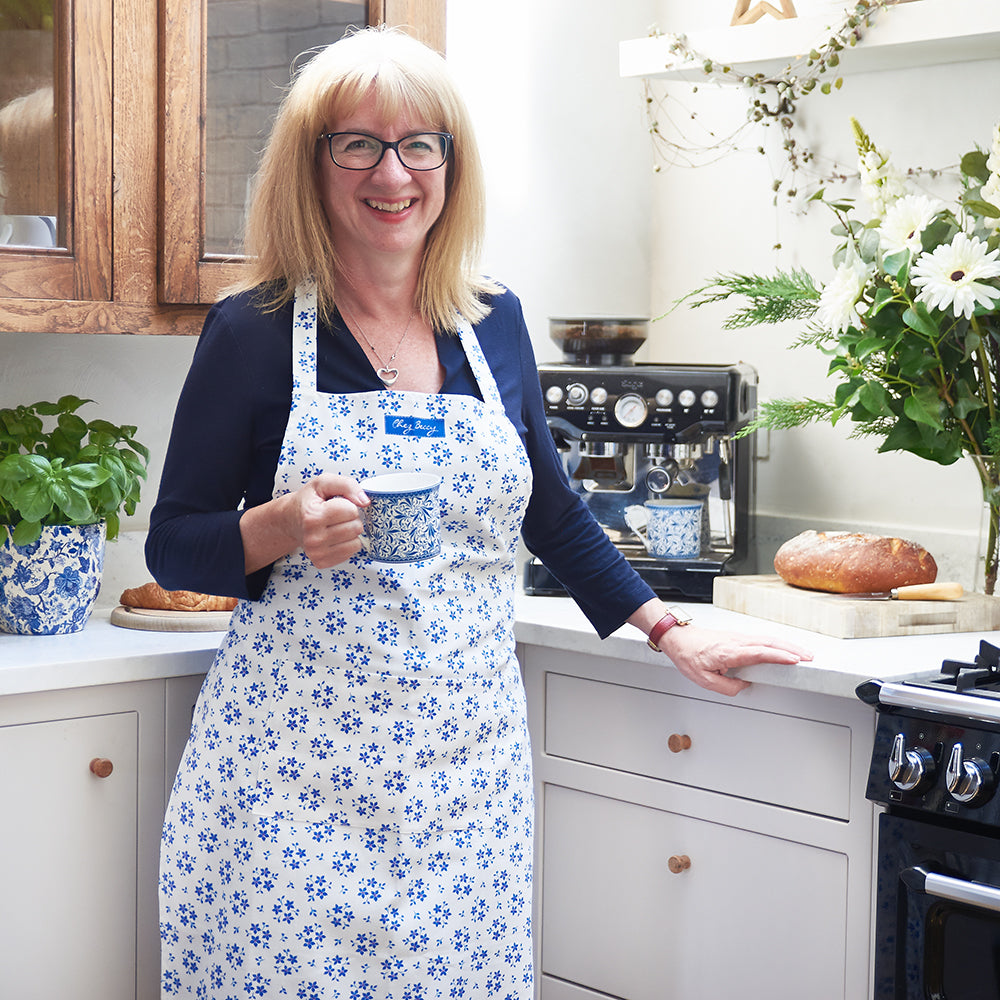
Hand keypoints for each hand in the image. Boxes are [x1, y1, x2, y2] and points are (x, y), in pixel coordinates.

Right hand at [292, 474, 369, 568]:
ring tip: (335, 526)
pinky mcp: (321, 562)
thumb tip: (365, 501)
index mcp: (312, 516)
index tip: (335, 504)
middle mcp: (313, 538)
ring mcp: (316, 553)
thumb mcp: (323, 483)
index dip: (348, 504)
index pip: (352, 510)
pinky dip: (347, 544)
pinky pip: (351, 553)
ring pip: (356, 543)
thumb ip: (346, 485)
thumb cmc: (308, 501)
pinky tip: (334, 537)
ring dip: (350, 532)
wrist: (290, 520)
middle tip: (337, 516)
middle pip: (355, 528)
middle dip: (351, 519)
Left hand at [657, 624, 812, 696]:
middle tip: (809, 658)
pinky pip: (762, 640)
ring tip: (804, 654)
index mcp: (728, 652)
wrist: (679, 639)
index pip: (759, 653)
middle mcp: (736, 642)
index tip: (794, 660)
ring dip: (787, 646)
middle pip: (769, 643)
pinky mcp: (738, 638)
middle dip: (791, 650)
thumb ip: (727, 687)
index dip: (778, 656)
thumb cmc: (689, 657)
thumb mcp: (704, 680)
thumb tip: (744, 686)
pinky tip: (785, 648)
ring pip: (767, 639)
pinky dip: (777, 644)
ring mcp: (738, 638)